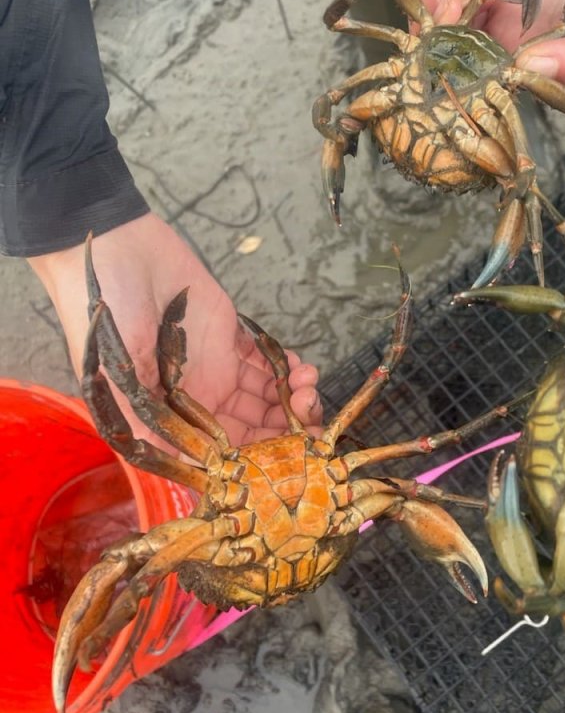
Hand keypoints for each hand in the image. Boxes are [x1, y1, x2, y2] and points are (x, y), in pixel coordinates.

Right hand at [28, 213, 322, 446]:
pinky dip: (287, 368)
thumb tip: (174, 465)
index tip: (293, 451)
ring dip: (292, 396)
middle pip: (251, 428)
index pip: (223, 450)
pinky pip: (265, 362)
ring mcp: (216, 367)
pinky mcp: (229, 336)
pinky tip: (298, 366)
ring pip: (265, 397)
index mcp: (170, 415)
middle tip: (310, 410)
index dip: (259, 456)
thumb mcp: (119, 371)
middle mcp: (196, 397)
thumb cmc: (107, 310)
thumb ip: (145, 420)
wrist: (119, 247)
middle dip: (287, 426)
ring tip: (307, 381)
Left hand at [426, 0, 564, 89]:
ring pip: (472, 21)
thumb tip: (527, 71)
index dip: (468, 88)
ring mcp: (527, 10)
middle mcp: (535, 47)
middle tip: (432, 34)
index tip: (444, 79)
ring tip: (453, 0)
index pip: (501, 91)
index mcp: (555, 73)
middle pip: (474, 57)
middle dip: (445, 49)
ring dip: (452, 13)